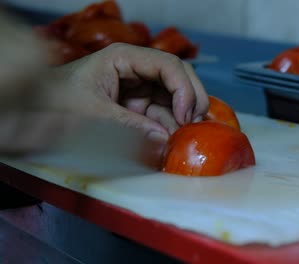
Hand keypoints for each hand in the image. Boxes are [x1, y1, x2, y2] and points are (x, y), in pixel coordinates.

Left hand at [39, 43, 208, 139]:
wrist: (37, 109)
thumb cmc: (58, 101)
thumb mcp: (92, 113)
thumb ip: (129, 126)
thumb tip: (164, 141)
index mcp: (125, 58)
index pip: (168, 65)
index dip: (184, 89)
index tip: (186, 117)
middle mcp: (138, 70)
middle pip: (178, 79)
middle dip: (191, 101)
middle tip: (196, 127)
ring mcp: (140, 88)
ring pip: (174, 98)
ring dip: (183, 118)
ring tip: (184, 139)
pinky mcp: (138, 105)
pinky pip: (163, 113)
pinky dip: (171, 127)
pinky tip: (173, 140)